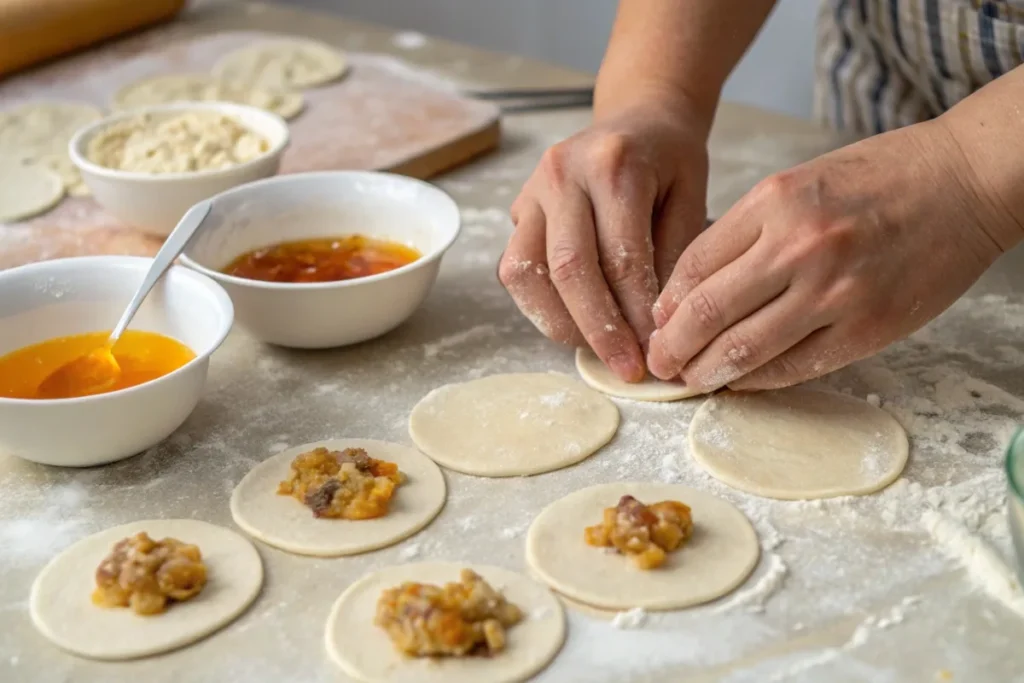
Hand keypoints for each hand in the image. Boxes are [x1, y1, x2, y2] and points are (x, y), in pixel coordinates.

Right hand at [498, 104, 709, 381]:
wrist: (637, 117)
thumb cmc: (670, 159)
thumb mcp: (692, 196)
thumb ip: (675, 256)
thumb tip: (661, 329)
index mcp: (614, 164)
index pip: (622, 257)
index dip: (637, 314)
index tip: (657, 353)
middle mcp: (563, 173)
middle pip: (569, 269)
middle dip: (599, 329)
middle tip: (627, 368)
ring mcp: (532, 190)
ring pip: (526, 273)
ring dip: (560, 322)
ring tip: (596, 350)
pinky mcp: (517, 208)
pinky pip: (516, 269)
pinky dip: (541, 306)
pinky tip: (574, 324)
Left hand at [647, 119, 1009, 390]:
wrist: (966, 180)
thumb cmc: (880, 177)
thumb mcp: (800, 182)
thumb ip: (746, 232)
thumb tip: (693, 290)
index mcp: (775, 201)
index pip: (694, 264)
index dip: (666, 303)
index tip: (657, 322)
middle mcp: (799, 246)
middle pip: (708, 311)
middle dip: (672, 346)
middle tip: (659, 363)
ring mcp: (835, 291)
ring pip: (745, 349)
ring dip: (707, 371)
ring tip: (690, 379)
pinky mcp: (866, 329)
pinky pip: (794, 367)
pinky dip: (758, 380)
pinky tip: (740, 381)